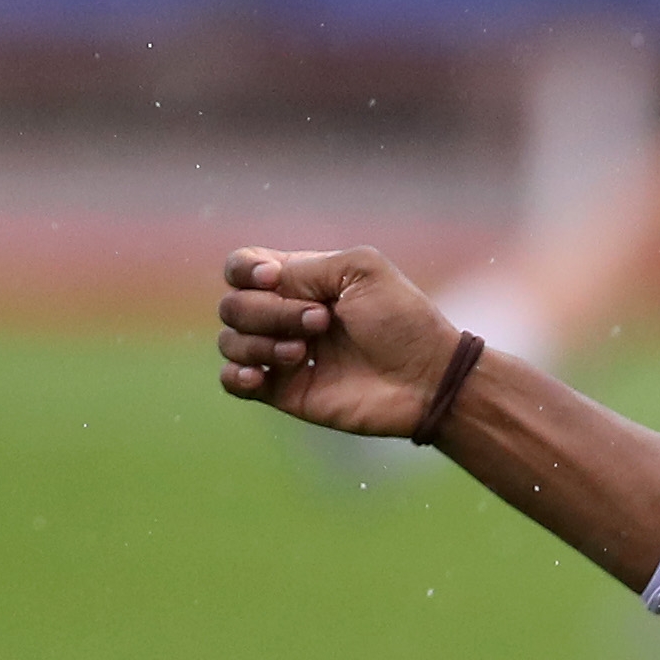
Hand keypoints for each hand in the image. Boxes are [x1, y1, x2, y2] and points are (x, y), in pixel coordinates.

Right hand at [216, 246, 457, 438]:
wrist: (429, 378)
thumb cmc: (404, 320)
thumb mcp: (361, 270)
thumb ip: (308, 267)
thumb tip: (266, 284)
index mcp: (300, 281)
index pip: (240, 268)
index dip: (245, 270)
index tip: (274, 278)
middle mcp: (285, 315)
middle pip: (234, 305)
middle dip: (270, 312)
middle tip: (322, 322)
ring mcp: (283, 354)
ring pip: (231, 341)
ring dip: (260, 343)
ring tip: (302, 351)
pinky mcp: (287, 392)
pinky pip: (232, 382)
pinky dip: (236, 376)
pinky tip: (259, 375)